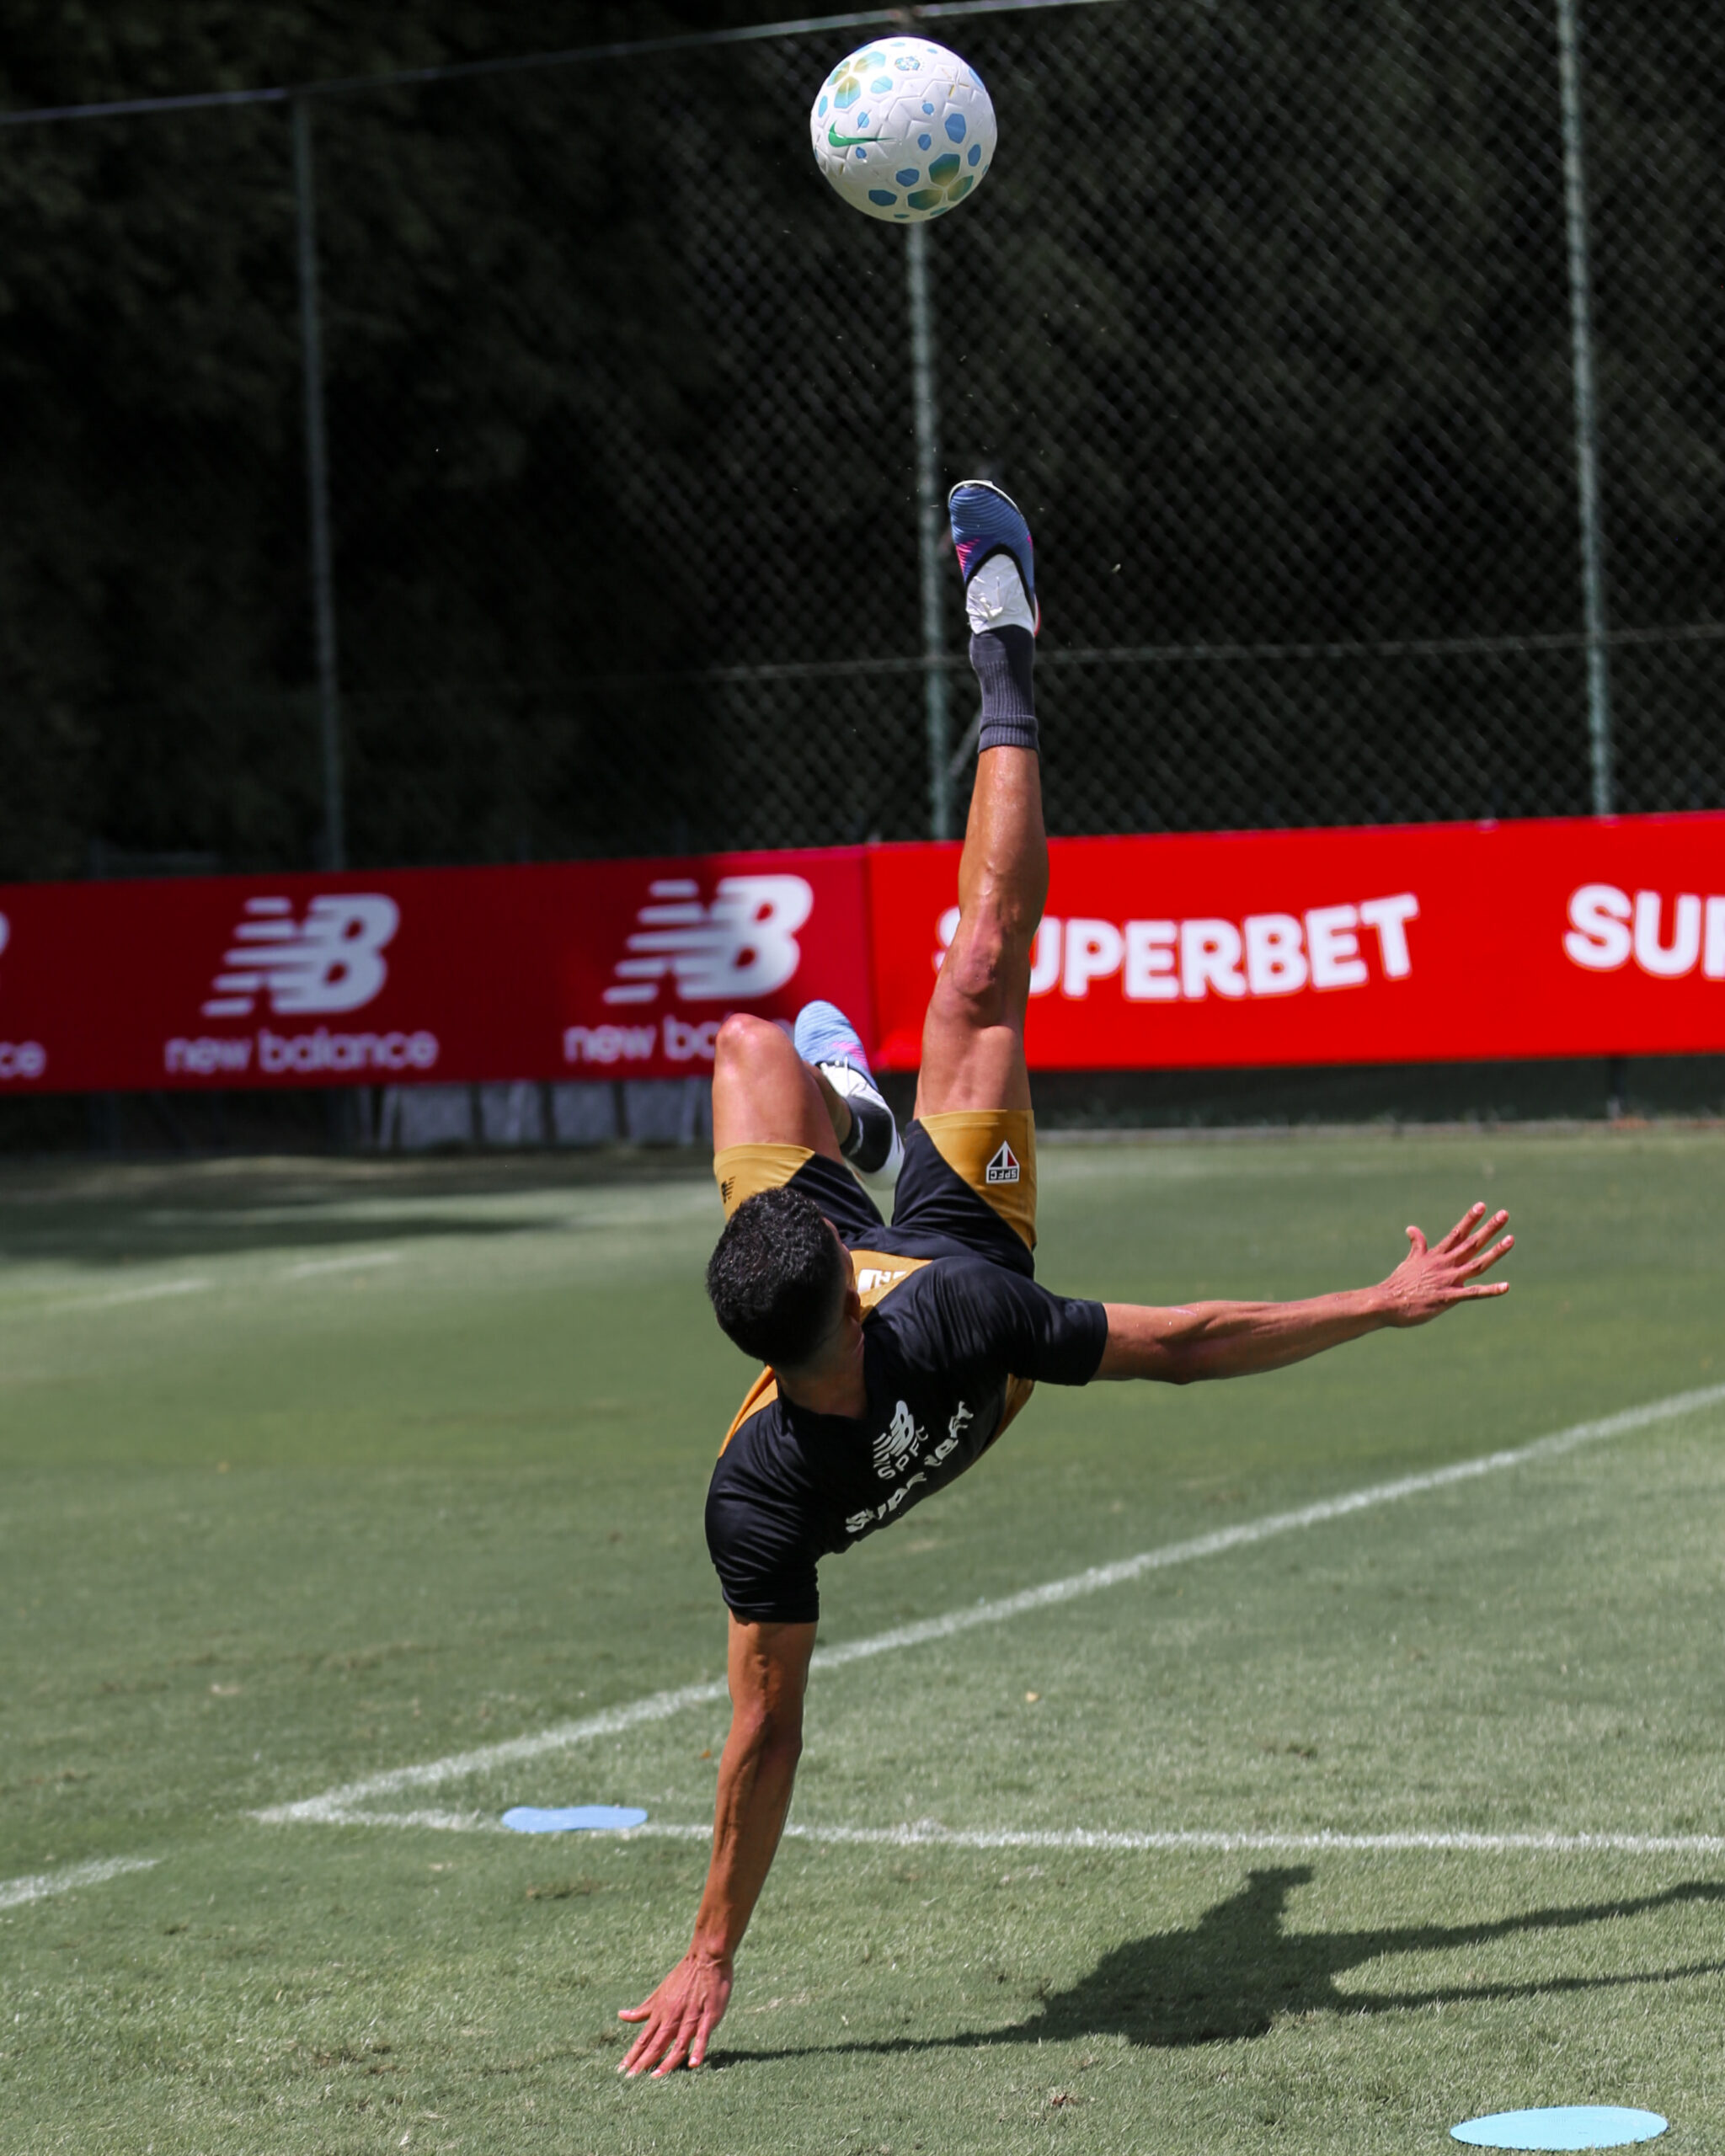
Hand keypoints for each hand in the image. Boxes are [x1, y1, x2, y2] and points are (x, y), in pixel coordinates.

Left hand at [618, 1947, 732, 2076]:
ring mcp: (690, 2018)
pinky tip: (693, 2064)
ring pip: (677, 2044)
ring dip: (667, 2061)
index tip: (621, 2071)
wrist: (706, 1959)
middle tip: (631, 2079)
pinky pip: (702, 2036)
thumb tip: (621, 2016)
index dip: (633, 2055)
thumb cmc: (682, 1976)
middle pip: (656, 2043)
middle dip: (643, 2062)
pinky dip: (698, 2050)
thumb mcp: (659, 1993)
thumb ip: (643, 2009)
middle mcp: (673, 2017)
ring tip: (656, 2076)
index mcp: (660, 2013)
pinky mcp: (708, 2017)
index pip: (644, 2038)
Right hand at [1378, 1202, 1512, 1326]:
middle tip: (1504, 1214)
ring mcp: (1448, 1280)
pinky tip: (1506, 1287)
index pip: (1457, 1233)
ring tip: (1511, 1239)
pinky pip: (1473, 1293)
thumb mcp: (1409, 1260)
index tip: (1482, 1205)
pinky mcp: (1448, 1298)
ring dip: (1495, 1252)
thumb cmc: (1398, 1284)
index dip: (1470, 1219)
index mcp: (1436, 1256)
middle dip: (1489, 1229)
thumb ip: (1417, 1245)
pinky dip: (1490, 1290)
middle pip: (1472, 1243)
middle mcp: (1445, 1265)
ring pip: (1477, 1264)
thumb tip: (1411, 1228)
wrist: (1386, 1303)